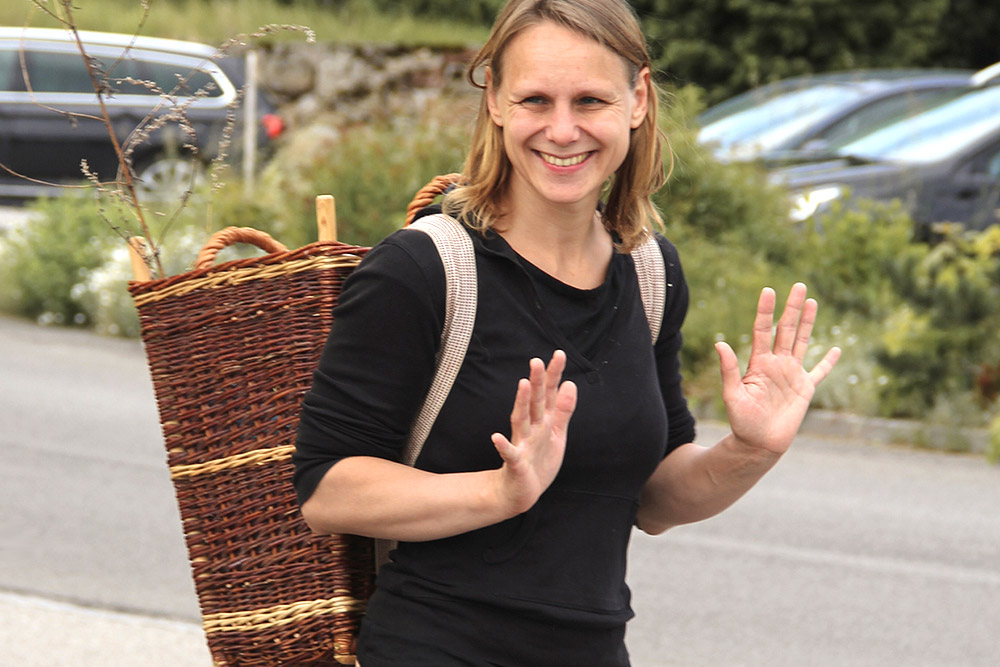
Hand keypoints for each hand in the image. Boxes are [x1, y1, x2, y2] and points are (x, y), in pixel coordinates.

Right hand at [491, 350, 577, 515]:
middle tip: (537, 360)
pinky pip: (509, 454)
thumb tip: (570, 384)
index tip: (559, 354)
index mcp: (544, 421)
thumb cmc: (538, 462)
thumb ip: (563, 410)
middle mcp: (532, 428)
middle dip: (537, 382)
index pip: (549, 394)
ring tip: (523, 384)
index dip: (554, 375)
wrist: (521, 493)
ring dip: (522, 403)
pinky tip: (496, 438)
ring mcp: (522, 444)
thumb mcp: (557, 434)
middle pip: (536, 402)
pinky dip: (503, 446)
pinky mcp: (516, 464)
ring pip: (522, 420)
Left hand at [716, 283, 839, 455]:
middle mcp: (776, 364)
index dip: (765, 311)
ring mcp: (792, 375)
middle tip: (798, 285)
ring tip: (811, 302)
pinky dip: (828, 362)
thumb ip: (728, 370)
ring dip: (807, 323)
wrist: (758, 444)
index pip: (762, 330)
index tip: (768, 290)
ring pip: (802, 342)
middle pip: (785, 329)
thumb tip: (719, 344)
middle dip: (792, 308)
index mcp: (759, 363)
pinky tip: (835, 349)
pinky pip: (820, 373)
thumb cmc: (742, 421)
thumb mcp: (732, 395)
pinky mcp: (805, 389)